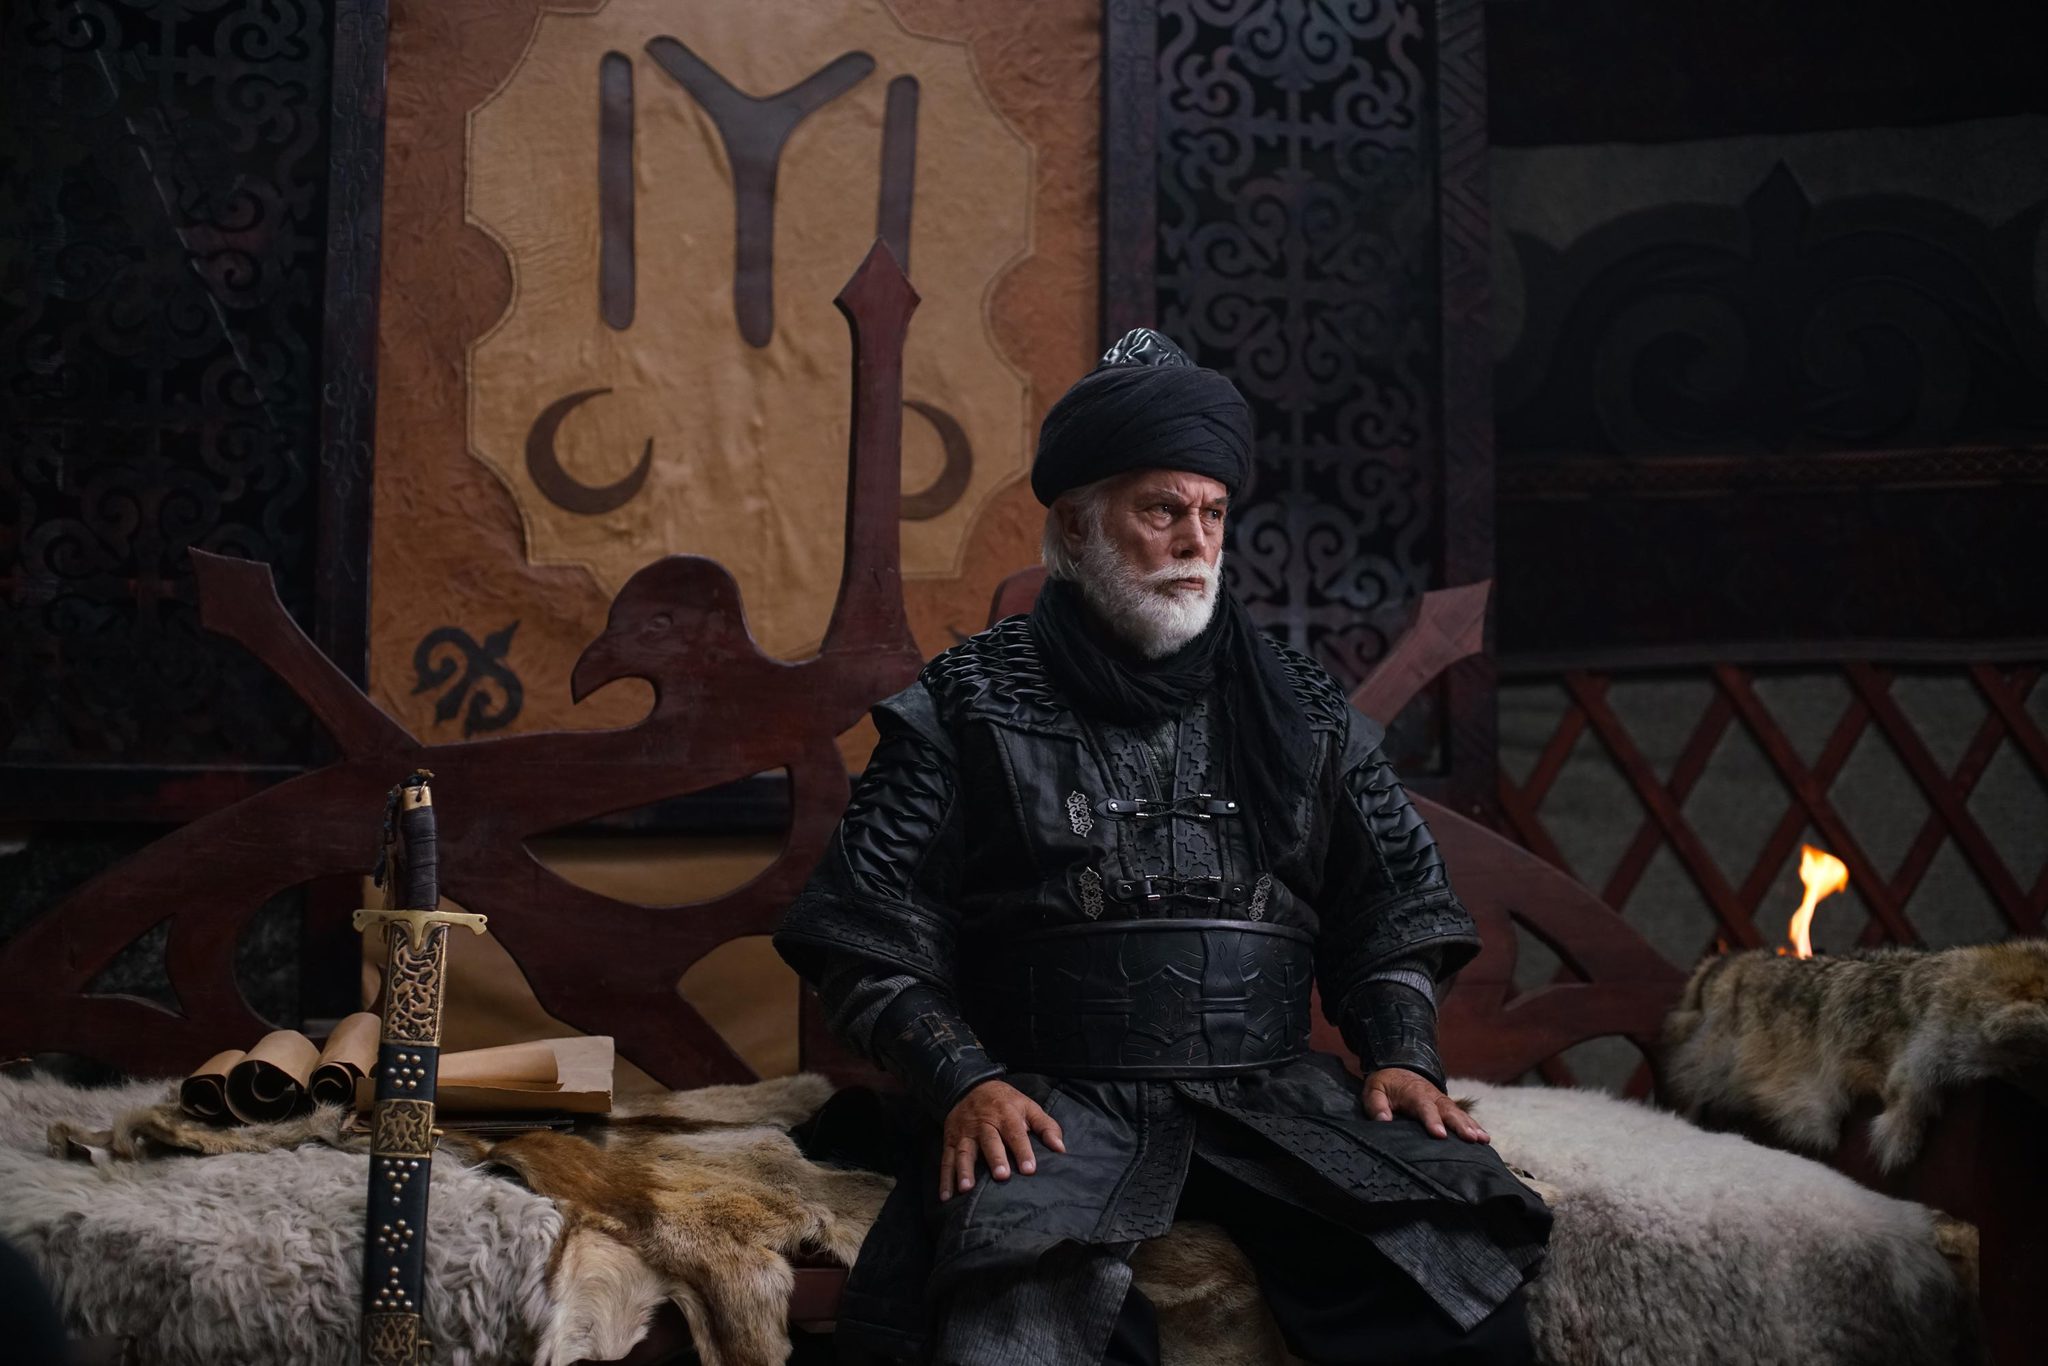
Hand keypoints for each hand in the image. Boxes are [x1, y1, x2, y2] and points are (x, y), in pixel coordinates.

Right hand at [939, 1079, 1064, 1200]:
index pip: (1015, 1133)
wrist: (971, 1085)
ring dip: (964, 1170)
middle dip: (995, 1158)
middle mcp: (984, 1123)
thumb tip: (1061, 1148)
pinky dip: (944, 1178)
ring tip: (966, 1189)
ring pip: (964, 1151)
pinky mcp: (951, 1140)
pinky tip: (946, 1196)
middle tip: (1001, 1176)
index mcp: (1005, 1115)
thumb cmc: (1006, 1102)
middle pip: (989, 1141)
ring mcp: (965, 1132)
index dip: (1022, 1150)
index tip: (1029, 1169)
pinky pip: (946, 1159)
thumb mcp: (1028, 1106)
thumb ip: (1046, 1126)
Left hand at [1363, 1067, 1488, 1142]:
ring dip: (1471, 1126)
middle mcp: (1432, 1096)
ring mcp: (1442, 1101)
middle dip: (1460, 1125)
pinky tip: (1485, 1138)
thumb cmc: (1386, 1084)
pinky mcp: (1447, 1107)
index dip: (1432, 1120)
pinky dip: (1474, 1125)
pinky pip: (1463, 1116)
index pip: (1424, 1107)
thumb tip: (1383, 1120)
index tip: (1440, 1135)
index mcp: (1414, 1093)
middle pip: (1448, 1110)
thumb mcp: (1374, 1090)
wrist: (1400, 1069)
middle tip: (1471, 1138)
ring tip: (1482, 1139)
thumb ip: (1376, 1104)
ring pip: (1459, 1113)